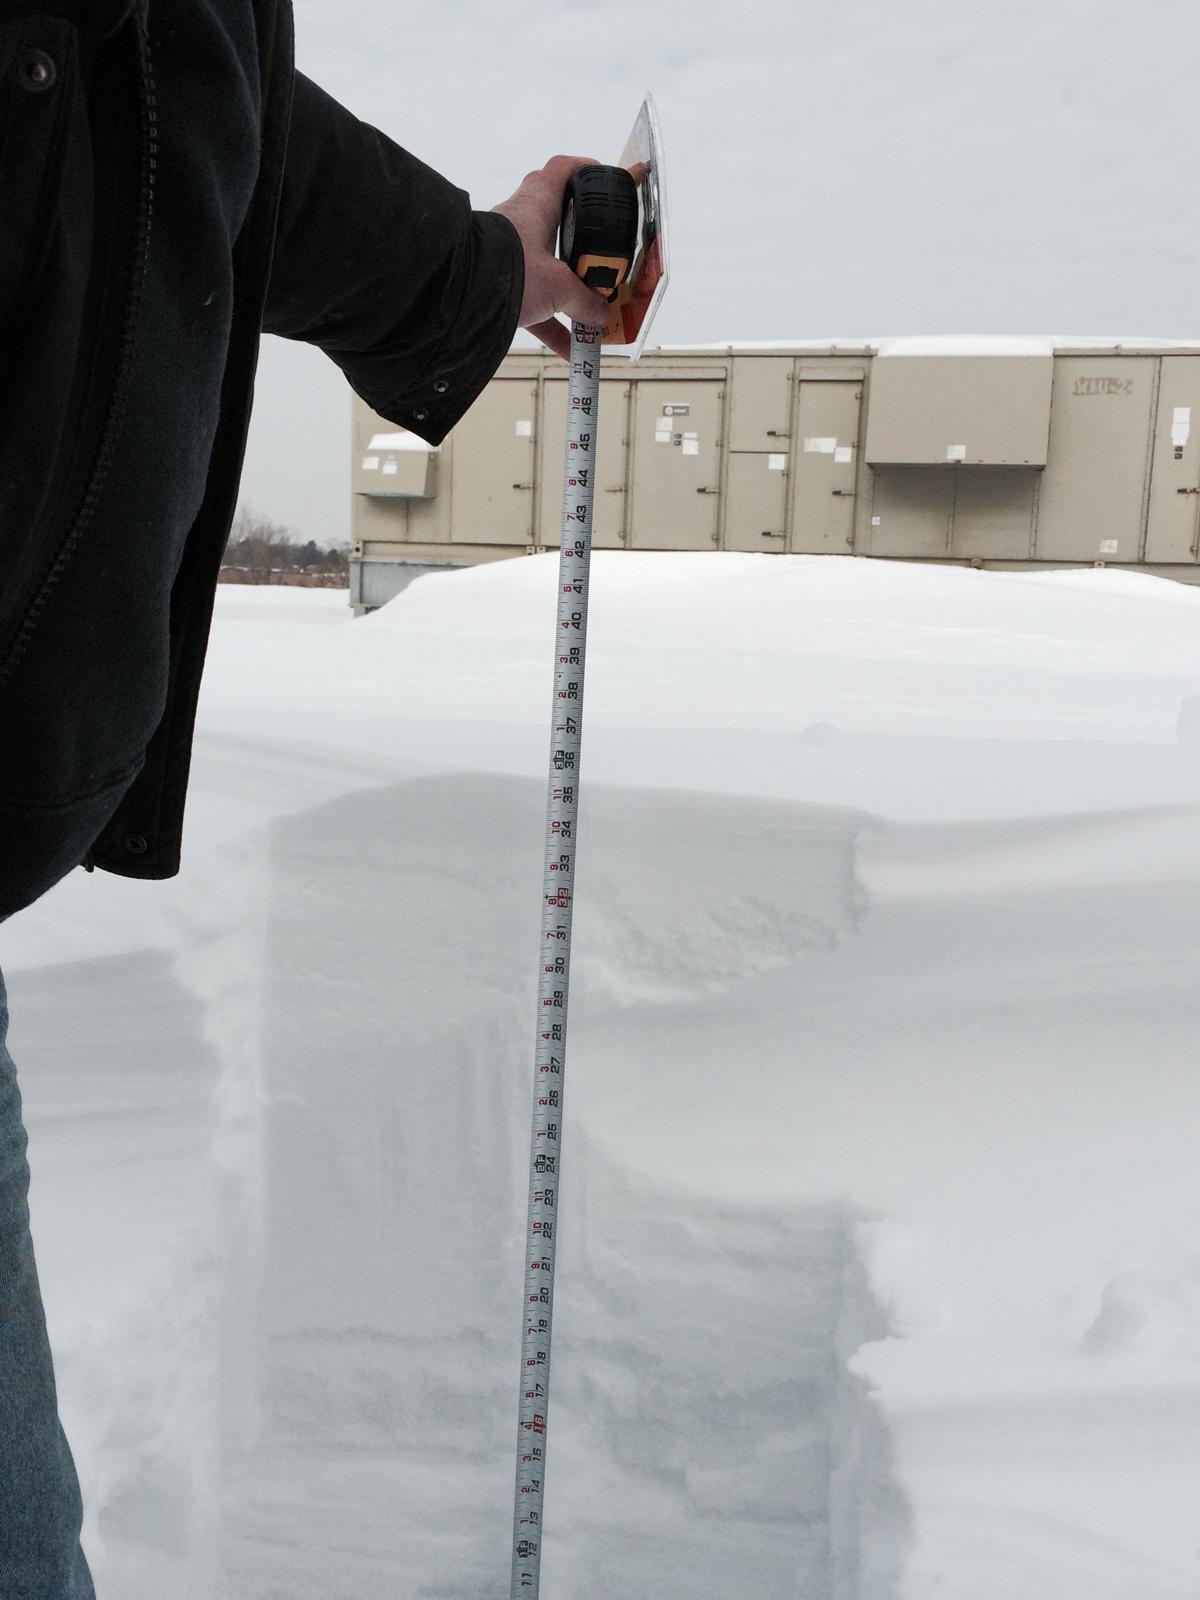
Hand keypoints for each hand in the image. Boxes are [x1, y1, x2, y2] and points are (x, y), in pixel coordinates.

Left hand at [492, 155, 613, 359]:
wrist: (460, 296)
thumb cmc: (509, 270)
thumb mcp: (558, 287)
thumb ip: (584, 301)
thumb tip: (601, 313)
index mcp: (538, 206)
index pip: (561, 172)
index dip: (582, 170)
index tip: (599, 177)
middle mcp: (522, 225)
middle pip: (555, 223)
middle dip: (578, 243)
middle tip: (599, 258)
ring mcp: (509, 256)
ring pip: (546, 270)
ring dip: (568, 294)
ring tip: (591, 317)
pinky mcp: (500, 285)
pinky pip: (533, 305)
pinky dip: (551, 326)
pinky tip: (571, 352)